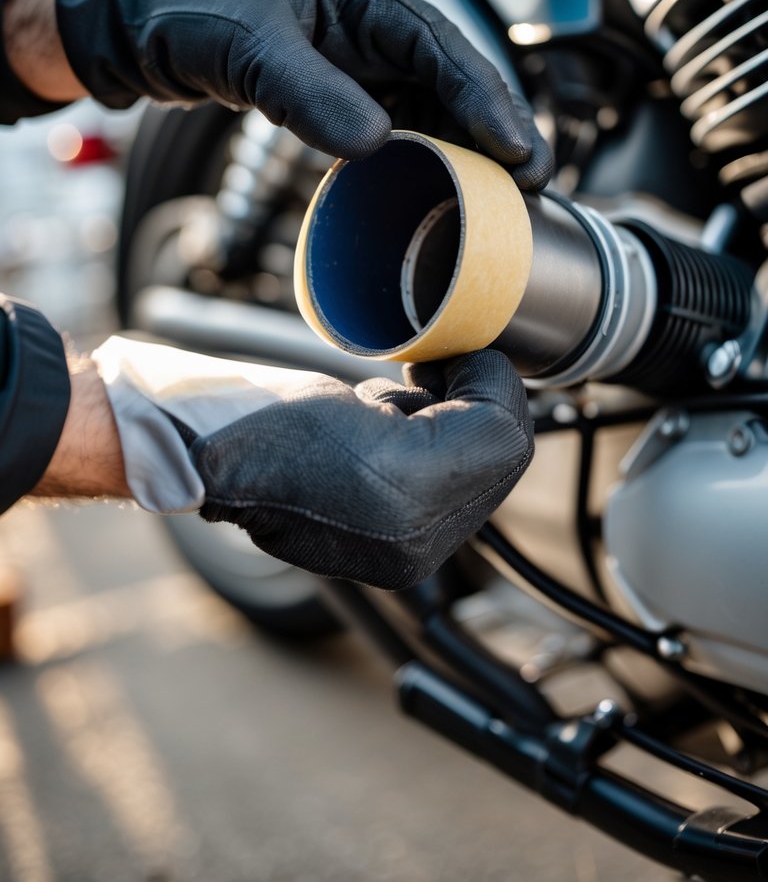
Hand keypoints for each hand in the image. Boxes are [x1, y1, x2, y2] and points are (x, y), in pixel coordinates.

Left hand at [55, 0, 551, 187]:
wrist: (143, 30)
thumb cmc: (191, 15)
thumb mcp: (248, 51)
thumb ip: (309, 94)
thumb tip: (376, 144)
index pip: (437, 43)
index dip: (484, 96)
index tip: (516, 147)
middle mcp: (369, 18)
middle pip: (450, 75)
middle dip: (493, 127)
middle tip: (532, 182)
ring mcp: (358, 54)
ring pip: (430, 104)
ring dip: (462, 148)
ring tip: (500, 197)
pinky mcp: (343, 87)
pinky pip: (397, 124)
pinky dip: (419, 156)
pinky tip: (438, 188)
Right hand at [93, 338, 532, 589]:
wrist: (208, 470)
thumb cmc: (266, 421)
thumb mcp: (358, 394)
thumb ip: (441, 395)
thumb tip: (487, 378)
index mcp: (407, 492)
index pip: (505, 434)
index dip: (492, 380)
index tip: (460, 347)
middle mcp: (417, 539)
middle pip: (503, 460)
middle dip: (482, 403)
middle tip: (442, 363)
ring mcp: (409, 556)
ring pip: (484, 477)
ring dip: (458, 428)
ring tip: (403, 401)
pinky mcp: (399, 557)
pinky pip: (454, 496)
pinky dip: (438, 455)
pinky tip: (392, 434)